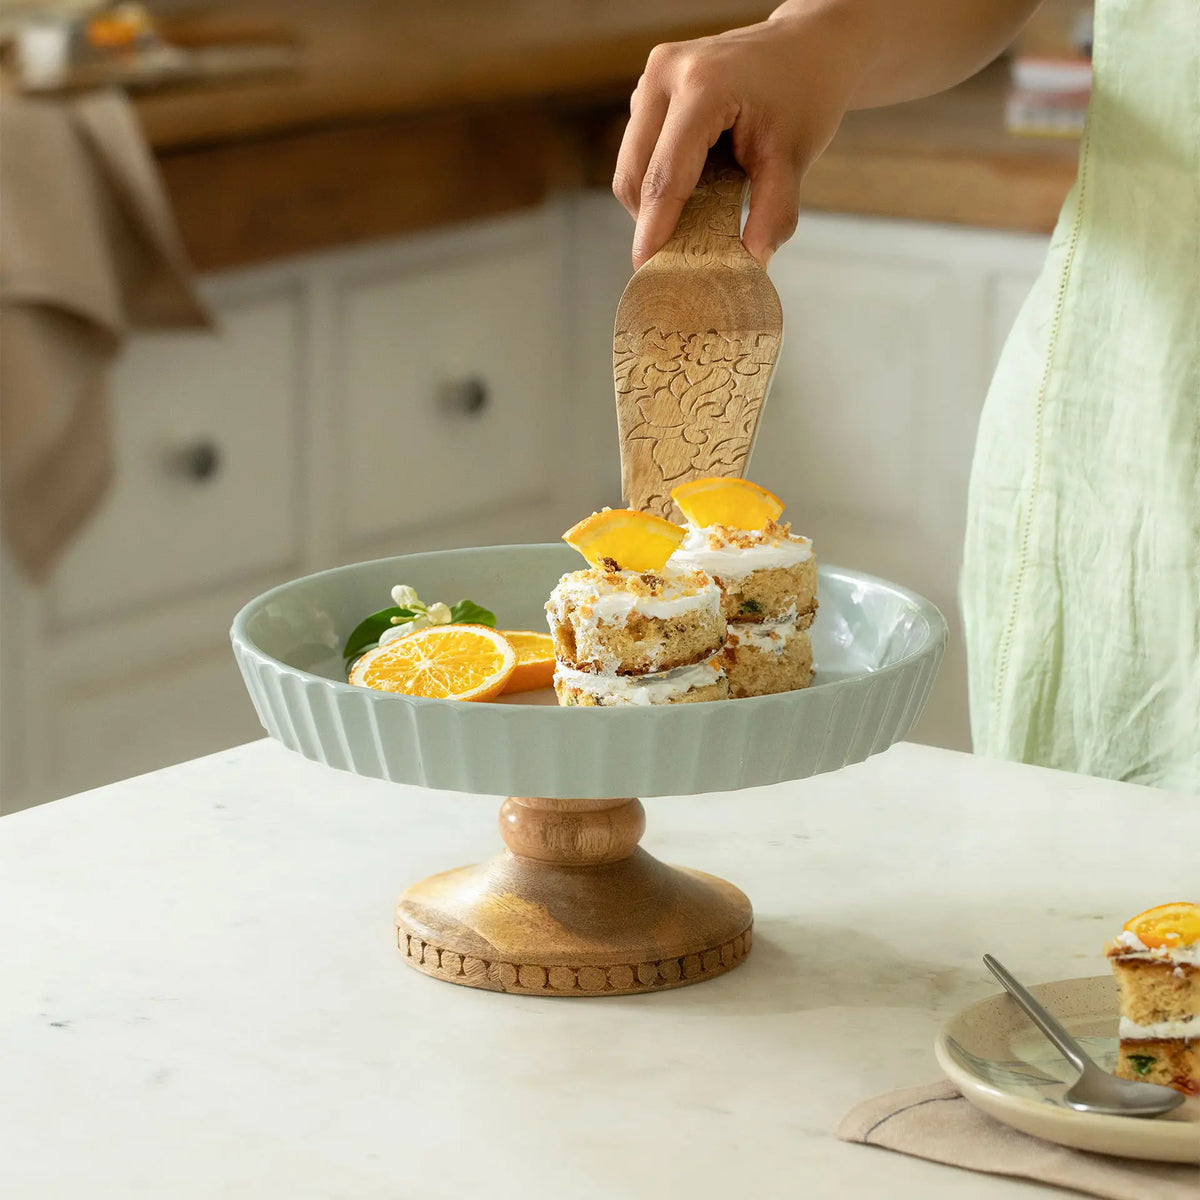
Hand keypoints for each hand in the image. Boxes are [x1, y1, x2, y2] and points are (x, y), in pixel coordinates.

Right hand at [613, 8, 865, 268]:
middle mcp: (665, 73)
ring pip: (630, 165)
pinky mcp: (649, 87)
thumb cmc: (804, 96)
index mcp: (702, 85)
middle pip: (634, 174)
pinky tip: (696, 179)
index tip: (647, 270)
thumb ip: (773, 213)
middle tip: (683, 251)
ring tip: (699, 208)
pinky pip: (638, 151)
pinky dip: (658, 179)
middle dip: (652, 220)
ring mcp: (652, 77)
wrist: (807, 47)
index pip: (665, 175)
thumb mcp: (794, 157)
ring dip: (655, 200)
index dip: (654, 229)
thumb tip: (750, 264)